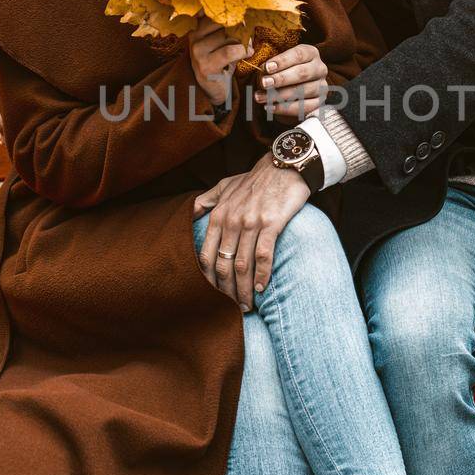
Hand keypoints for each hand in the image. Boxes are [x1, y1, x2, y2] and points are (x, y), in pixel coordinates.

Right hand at [188, 15, 250, 107]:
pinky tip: (248, 53)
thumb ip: (228, 26)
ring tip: (247, 47)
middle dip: (239, 28)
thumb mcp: (222, 40)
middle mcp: (193, 37)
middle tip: (247, 36)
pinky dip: (243, 51)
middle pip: (223, 22)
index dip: (232, 14)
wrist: (215, 89)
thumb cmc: (221, 62)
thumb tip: (245, 17)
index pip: (215, 11)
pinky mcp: (205, 65)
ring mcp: (197, 51)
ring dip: (243, 41)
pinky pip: (230, 51)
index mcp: (196, 27)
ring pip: (228, 36)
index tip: (243, 19)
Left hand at [193, 153, 308, 310]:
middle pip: (223, 265)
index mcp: (218, 215)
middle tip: (231, 308)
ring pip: (243, 265)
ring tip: (247, 305)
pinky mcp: (271, 224)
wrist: (284, 166)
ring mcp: (251, 223)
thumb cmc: (254, 178)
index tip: (212, 296)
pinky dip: (262, 275)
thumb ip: (206, 200)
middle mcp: (231, 221)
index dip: (207, 280)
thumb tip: (190, 212)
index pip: (205, 256)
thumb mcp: (224, 185)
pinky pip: (264, 255)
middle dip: (226, 291)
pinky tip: (261, 288)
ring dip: (244, 289)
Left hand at [255, 42, 327, 121]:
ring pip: (302, 92)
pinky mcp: (319, 103)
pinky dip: (284, 108)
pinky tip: (270, 107)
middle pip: (302, 73)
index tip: (267, 67)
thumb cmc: (282, 72)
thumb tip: (258, 64)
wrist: (292, 90)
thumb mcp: (277, 63)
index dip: (282, 61)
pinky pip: (303, 108)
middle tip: (264, 83)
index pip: (298, 54)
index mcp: (311, 53)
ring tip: (260, 97)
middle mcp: (320, 68)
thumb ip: (269, 63)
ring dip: (278, 96)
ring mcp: (321, 86)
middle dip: (281, 79)